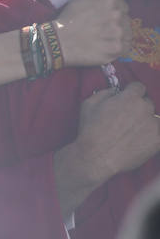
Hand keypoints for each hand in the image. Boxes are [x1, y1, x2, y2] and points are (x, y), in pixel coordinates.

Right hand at [54, 82, 159, 214]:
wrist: (97, 156)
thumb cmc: (91, 129)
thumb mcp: (89, 104)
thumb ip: (105, 92)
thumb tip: (115, 91)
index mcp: (129, 97)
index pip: (139, 86)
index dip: (131, 92)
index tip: (127, 98)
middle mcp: (145, 108)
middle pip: (147, 102)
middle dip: (138, 107)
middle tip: (126, 117)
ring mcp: (153, 125)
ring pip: (154, 118)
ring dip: (145, 121)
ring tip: (132, 131)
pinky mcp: (158, 141)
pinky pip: (157, 133)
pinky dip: (150, 135)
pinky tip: (137, 140)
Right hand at [55, 0, 131, 66]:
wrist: (59, 41)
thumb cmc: (68, 18)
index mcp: (110, 0)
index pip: (123, 6)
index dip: (113, 12)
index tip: (103, 18)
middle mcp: (117, 14)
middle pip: (126, 20)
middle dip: (117, 24)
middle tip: (101, 29)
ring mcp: (119, 32)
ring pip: (128, 34)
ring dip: (119, 36)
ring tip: (103, 38)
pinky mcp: (117, 48)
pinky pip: (126, 48)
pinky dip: (119, 48)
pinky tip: (106, 46)